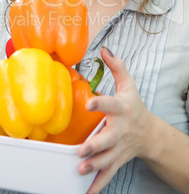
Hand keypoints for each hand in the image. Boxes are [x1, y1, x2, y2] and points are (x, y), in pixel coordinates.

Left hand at [78, 46, 152, 192]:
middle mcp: (121, 129)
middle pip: (109, 137)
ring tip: (81, 170)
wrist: (149, 133)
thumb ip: (117, 66)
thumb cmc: (134, 105)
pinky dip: (98, 185)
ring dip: (95, 166)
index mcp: (122, 109)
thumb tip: (104, 49)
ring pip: (108, 158)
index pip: (111, 103)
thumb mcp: (128, 84)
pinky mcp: (117, 159)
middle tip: (83, 149)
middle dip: (97, 144)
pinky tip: (87, 193)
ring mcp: (119, 147)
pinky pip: (108, 174)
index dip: (101, 102)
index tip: (89, 102)